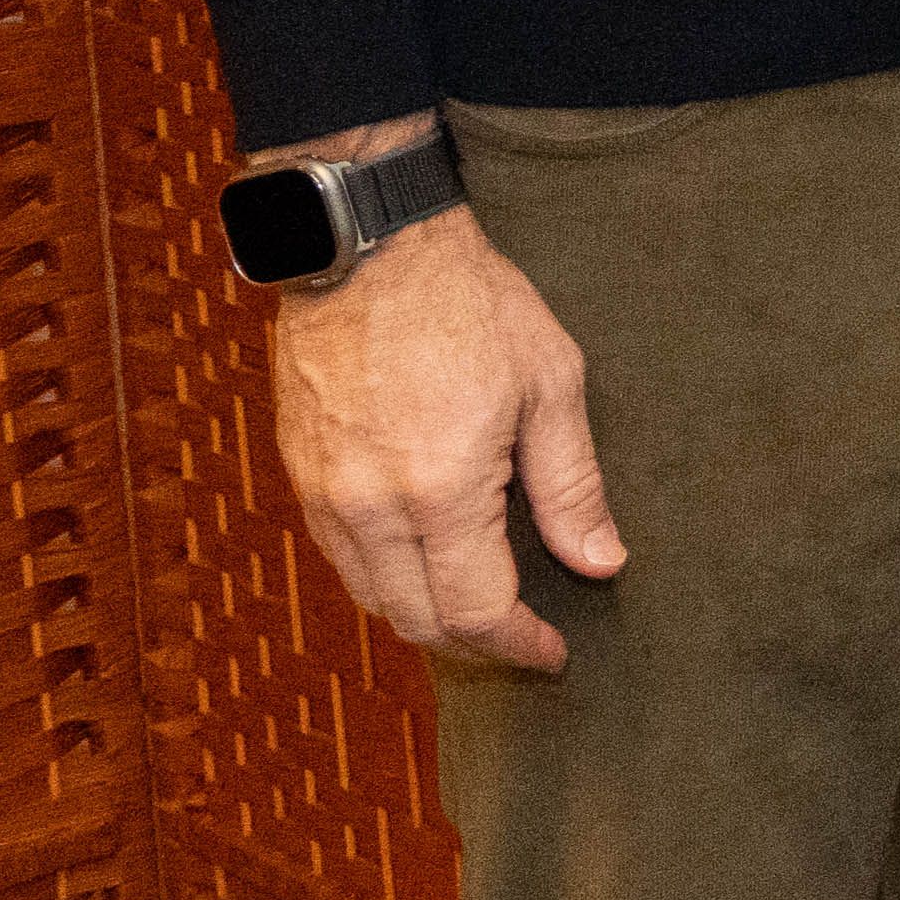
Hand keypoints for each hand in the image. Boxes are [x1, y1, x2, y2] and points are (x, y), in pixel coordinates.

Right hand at [266, 147, 618, 669]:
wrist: (370, 246)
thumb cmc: (470, 304)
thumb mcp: (550, 385)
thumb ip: (572, 485)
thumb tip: (600, 561)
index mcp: (439, 492)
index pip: (476, 612)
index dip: (519, 644)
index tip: (554, 653)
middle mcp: (369, 508)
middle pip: (417, 621)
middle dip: (475, 643)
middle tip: (523, 636)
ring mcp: (323, 493)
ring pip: (371, 596)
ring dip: (425, 615)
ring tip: (479, 604)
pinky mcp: (299, 473)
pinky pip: (341, 556)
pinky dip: (385, 577)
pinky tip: (425, 560)